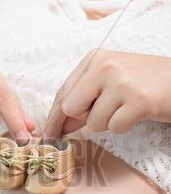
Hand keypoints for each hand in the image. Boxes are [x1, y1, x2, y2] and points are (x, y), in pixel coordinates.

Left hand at [44, 49, 170, 138]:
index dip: (55, 117)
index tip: (49, 134)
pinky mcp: (138, 100)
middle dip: (84, 119)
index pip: (64, 93)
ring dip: (109, 123)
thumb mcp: (111, 81)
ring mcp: (121, 82)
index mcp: (95, 59)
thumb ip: (84, 99)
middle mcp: (105, 66)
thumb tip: (60, 127)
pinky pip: (115, 128)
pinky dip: (124, 127)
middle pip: (71, 108)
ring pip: (93, 123)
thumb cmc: (144, 82)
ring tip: (126, 108)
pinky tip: (136, 113)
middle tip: (107, 112)